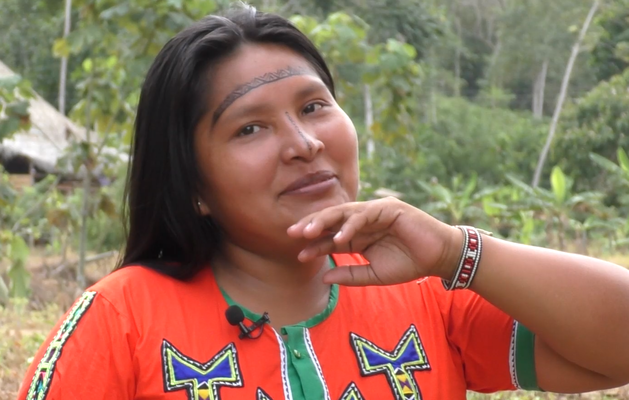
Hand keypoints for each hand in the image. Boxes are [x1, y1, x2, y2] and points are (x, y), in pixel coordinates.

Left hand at [286, 197, 461, 285]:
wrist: (439, 258)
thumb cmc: (409, 265)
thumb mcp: (374, 275)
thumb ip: (350, 276)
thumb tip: (324, 279)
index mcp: (359, 236)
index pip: (331, 237)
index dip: (315, 245)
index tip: (298, 255)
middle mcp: (363, 221)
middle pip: (332, 220)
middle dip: (312, 226)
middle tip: (292, 234)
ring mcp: (375, 212)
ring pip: (344, 213)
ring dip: (325, 221)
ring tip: (308, 232)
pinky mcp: (389, 208)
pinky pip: (365, 215)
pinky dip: (351, 225)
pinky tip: (339, 238)